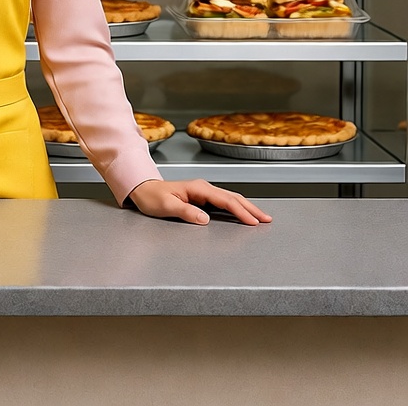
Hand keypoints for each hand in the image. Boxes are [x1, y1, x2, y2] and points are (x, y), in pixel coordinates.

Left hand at [127, 178, 272, 225]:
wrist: (143, 190)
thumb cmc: (152, 197)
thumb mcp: (165, 206)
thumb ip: (185, 211)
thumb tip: (205, 218)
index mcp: (197, 188)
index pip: (224, 200)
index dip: (240, 211)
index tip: (252, 221)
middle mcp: (202, 188)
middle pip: (232, 197)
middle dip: (251, 208)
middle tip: (267, 219)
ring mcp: (203, 192)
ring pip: (230, 199)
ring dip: (246, 207)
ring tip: (261, 217)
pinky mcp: (202, 198)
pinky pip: (224, 202)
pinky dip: (237, 208)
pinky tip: (243, 214)